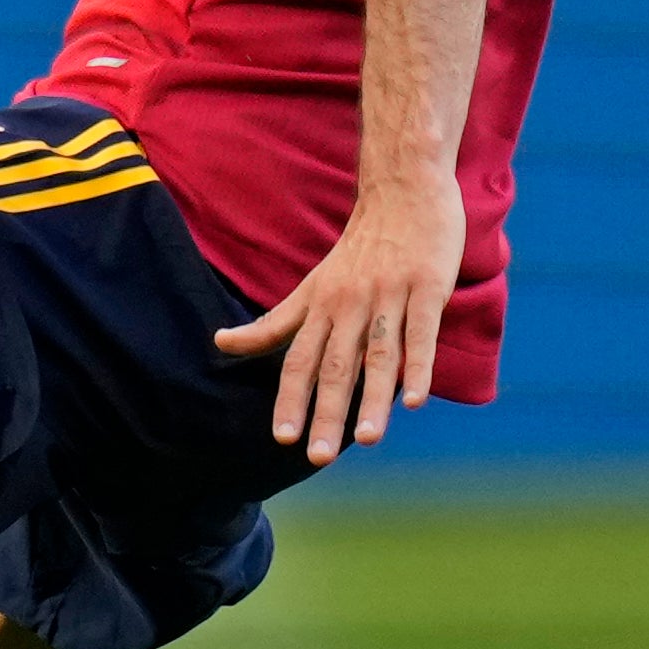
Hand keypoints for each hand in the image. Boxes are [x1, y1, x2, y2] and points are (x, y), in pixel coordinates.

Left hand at [215, 180, 463, 465]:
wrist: (402, 191)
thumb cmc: (359, 247)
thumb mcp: (311, 285)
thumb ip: (274, 322)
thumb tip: (222, 343)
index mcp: (320, 307)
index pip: (298, 360)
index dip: (290, 398)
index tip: (281, 438)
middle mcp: (348, 305)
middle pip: (333, 366)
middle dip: (325, 413)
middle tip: (318, 458)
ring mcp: (388, 296)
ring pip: (377, 356)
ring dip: (371, 400)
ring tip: (367, 440)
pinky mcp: (425, 288)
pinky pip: (420, 333)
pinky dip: (418, 367)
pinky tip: (414, 400)